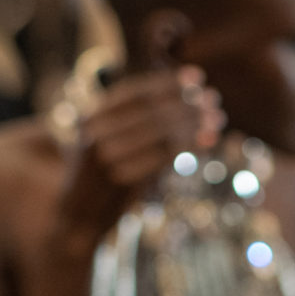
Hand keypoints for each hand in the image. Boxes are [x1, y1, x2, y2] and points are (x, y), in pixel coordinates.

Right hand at [57, 65, 222, 247]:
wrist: (77, 218)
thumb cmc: (100, 179)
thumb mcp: (108, 143)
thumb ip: (133, 124)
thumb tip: (179, 104)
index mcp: (92, 116)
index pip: (134, 92)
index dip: (167, 83)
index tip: (196, 77)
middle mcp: (96, 131)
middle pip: (150, 109)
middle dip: (185, 102)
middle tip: (213, 99)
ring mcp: (106, 154)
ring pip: (160, 131)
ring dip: (193, 122)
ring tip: (217, 119)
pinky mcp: (119, 178)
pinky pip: (163, 156)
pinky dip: (190, 145)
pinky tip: (209, 140)